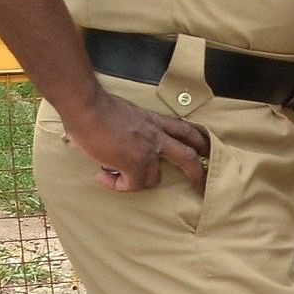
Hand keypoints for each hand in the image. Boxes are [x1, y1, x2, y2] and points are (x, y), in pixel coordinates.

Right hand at [65, 90, 210, 193]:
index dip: (197, 141)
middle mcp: (156, 136)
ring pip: (154, 179)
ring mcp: (147, 151)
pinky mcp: (134, 164)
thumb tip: (113, 137)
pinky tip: (103, 177)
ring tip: (116, 177)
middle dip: (198, 174)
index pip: (184, 130)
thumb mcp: (125, 113)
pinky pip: (131, 185)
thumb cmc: (97, 106)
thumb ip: (128, 126)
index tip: (205, 150)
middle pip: (187, 157)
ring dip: (137, 182)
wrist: (88, 108)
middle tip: (202, 187)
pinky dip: (117, 185)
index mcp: (154, 120)